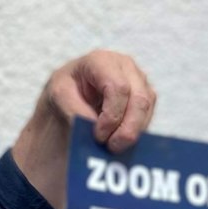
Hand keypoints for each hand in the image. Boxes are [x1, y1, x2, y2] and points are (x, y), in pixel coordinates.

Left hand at [12, 50, 155, 208]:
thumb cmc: (64, 91)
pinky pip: (149, 116)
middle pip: (139, 99)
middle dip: (127, 129)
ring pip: (147, 109)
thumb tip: (98, 129)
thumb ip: (75, 111)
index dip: (112, 116)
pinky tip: (119, 139)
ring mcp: (139, 79)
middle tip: (111, 147)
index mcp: (101, 60)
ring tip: (112, 146)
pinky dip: (136, 131)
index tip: (98, 135)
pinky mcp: (146, 95)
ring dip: (132, 132)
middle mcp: (125, 65)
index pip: (118, 88)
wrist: (70, 95)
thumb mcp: (59, 97)